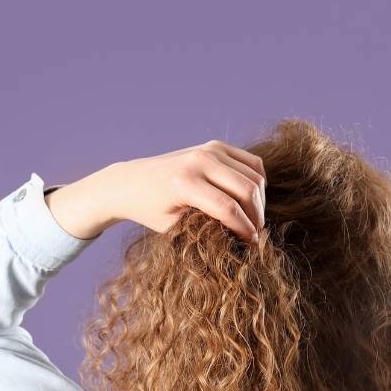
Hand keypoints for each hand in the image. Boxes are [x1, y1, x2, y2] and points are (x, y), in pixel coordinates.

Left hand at [46, 139, 266, 242]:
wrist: (131, 181)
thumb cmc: (150, 210)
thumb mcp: (175, 227)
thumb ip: (206, 228)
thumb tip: (241, 238)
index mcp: (185, 183)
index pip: (228, 208)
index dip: (245, 229)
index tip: (252, 244)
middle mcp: (199, 161)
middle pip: (246, 190)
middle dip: (256, 216)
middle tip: (255, 234)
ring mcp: (210, 149)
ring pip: (254, 175)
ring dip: (259, 201)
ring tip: (253, 220)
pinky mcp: (216, 146)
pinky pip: (252, 163)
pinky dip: (257, 181)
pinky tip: (251, 199)